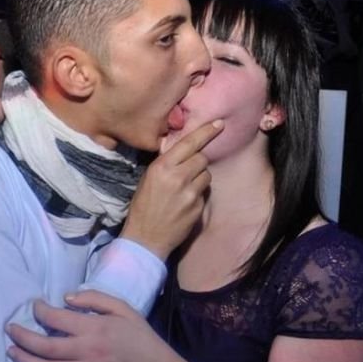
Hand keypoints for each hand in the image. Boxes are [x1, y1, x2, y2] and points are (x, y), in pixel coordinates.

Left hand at [5, 290, 164, 361]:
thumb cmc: (137, 334)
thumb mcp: (121, 306)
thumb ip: (94, 298)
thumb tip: (66, 297)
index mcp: (93, 328)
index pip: (57, 319)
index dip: (40, 311)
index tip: (34, 305)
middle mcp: (87, 351)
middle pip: (46, 347)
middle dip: (23, 338)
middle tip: (9, 330)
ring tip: (11, 352)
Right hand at [121, 120, 222, 257]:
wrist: (145, 238)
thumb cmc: (143, 207)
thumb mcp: (148, 179)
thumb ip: (165, 164)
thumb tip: (181, 151)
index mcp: (162, 167)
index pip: (189, 143)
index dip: (206, 132)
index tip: (219, 124)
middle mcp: (177, 177)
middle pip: (201, 158)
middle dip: (198, 162)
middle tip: (187, 171)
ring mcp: (190, 193)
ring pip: (206, 175)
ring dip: (199, 178)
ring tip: (184, 189)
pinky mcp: (197, 207)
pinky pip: (204, 192)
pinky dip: (197, 194)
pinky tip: (185, 204)